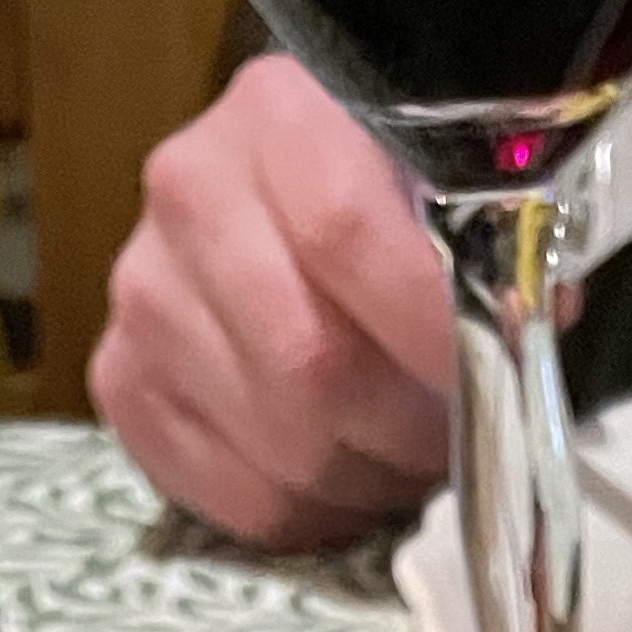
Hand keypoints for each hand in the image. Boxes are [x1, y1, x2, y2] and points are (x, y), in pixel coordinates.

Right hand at [90, 58, 452, 549]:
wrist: (288, 201)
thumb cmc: (396, 203)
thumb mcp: (459, 187)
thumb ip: (490, 248)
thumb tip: (508, 340)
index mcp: (278, 118)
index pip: (344, 234)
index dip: (428, 331)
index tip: (491, 379)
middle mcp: (188, 192)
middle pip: (308, 364)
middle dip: (405, 430)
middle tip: (454, 439)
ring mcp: (144, 292)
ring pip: (279, 445)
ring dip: (364, 479)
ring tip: (399, 455)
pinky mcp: (122, 379)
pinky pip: (232, 496)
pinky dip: (307, 513)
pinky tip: (340, 477)